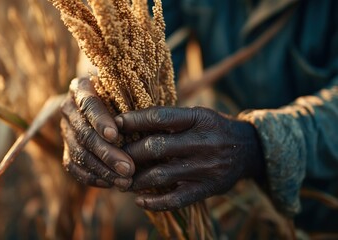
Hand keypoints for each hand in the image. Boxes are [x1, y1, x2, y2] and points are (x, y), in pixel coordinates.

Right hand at [60, 78, 134, 188]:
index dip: (100, 121)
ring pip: (79, 153)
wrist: (112, 104)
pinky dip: (92, 177)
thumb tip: (151, 120)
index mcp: (81, 88)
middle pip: (84, 133)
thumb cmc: (127, 95)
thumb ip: (135, 99)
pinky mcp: (67, 149)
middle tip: (128, 168)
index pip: (88, 104)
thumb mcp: (131, 90)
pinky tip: (111, 183)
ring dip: (102, 170)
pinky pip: (74, 167)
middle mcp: (69, 108)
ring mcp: (65, 130)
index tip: (115, 135)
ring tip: (125, 181)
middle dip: (107, 153)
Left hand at [115, 106, 263, 210]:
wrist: (249, 149)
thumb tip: (128, 124)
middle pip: (156, 147)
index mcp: (199, 118)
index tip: (114, 124)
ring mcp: (207, 167)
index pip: (160, 117)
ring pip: (161, 175)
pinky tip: (139, 200)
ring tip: (120, 180)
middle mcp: (204, 142)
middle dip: (128, 153)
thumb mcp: (197, 115)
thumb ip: (170, 120)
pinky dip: (155, 202)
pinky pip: (177, 199)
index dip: (134, 120)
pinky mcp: (209, 188)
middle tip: (110, 157)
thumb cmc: (213, 129)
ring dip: (135, 179)